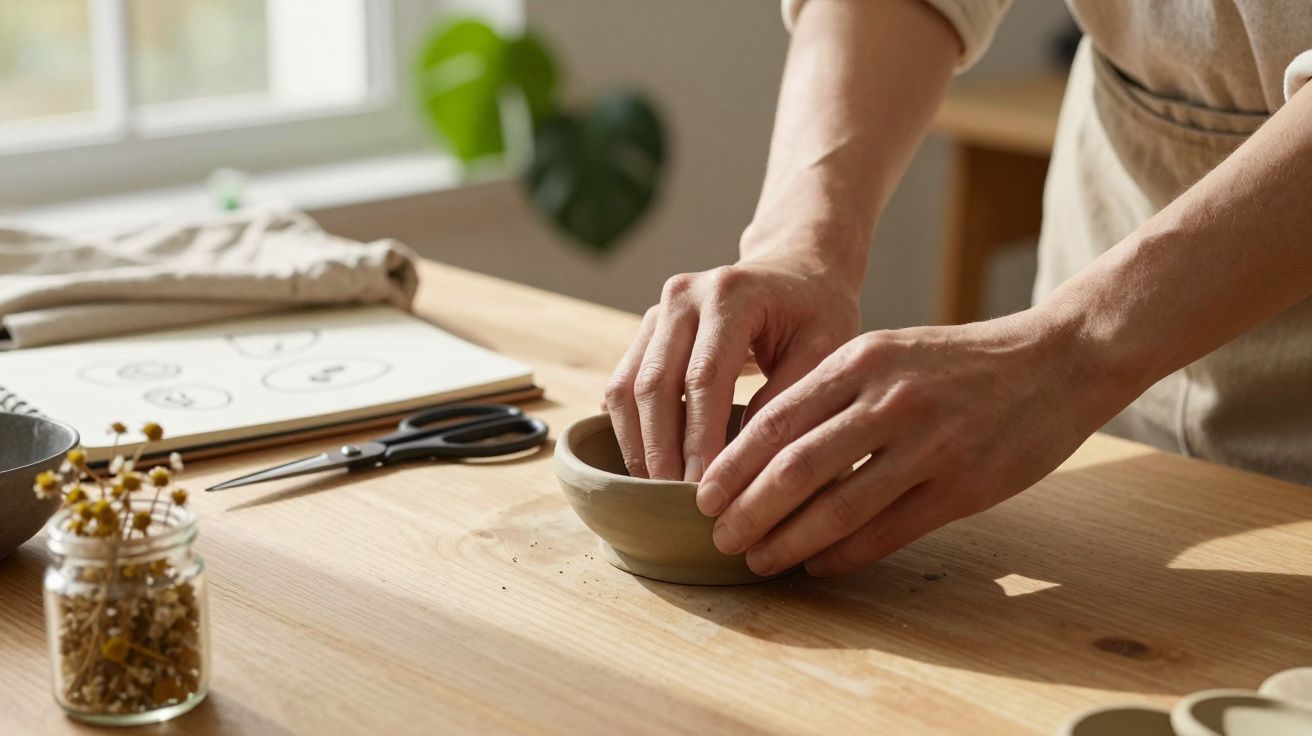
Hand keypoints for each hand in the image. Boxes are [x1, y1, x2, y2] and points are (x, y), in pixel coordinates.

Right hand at [603, 253, 859, 480]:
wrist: (797, 271)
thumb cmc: (817, 314)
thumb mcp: (824, 351)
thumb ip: (787, 401)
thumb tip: (744, 465)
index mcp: (730, 294)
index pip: (704, 378)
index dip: (700, 438)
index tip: (707, 488)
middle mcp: (684, 295)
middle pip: (655, 384)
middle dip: (662, 449)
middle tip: (673, 499)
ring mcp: (658, 310)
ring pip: (627, 386)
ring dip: (637, 442)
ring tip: (655, 489)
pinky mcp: (647, 330)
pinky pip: (622, 383)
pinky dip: (628, 427)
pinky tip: (645, 465)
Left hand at [697, 308, 1132, 576]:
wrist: (1059, 359)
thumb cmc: (962, 360)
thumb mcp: (891, 351)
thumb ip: (835, 390)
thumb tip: (764, 441)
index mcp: (864, 359)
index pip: (777, 418)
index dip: (734, 464)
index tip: (703, 495)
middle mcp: (890, 399)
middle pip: (796, 466)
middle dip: (747, 510)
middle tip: (718, 536)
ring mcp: (929, 445)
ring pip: (838, 505)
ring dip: (788, 541)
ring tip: (758, 559)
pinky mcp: (963, 486)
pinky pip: (888, 531)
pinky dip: (845, 554)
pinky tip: (818, 566)